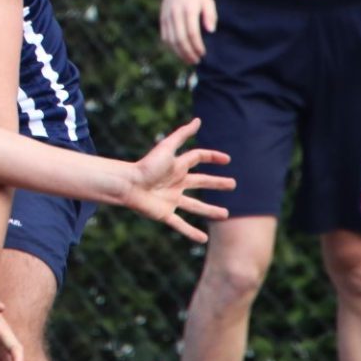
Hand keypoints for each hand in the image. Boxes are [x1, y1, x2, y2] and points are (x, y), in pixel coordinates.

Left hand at [124, 118, 235, 241]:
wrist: (127, 185)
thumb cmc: (146, 166)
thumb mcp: (166, 148)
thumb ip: (182, 135)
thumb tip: (198, 120)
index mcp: (177, 166)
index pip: (198, 158)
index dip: (212, 157)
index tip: (227, 159)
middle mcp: (175, 182)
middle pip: (200, 182)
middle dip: (216, 183)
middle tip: (233, 184)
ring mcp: (171, 199)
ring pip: (195, 206)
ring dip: (210, 211)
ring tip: (225, 215)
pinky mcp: (164, 213)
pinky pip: (181, 225)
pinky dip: (192, 232)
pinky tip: (204, 240)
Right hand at [159, 0, 216, 64]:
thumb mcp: (208, 1)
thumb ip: (210, 16)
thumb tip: (211, 31)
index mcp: (189, 9)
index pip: (192, 33)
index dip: (197, 45)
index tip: (203, 54)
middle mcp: (176, 14)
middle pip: (180, 39)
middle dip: (188, 53)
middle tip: (195, 61)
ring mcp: (167, 17)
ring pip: (171, 40)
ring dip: (179, 53)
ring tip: (188, 60)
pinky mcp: (162, 19)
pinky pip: (165, 37)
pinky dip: (171, 47)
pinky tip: (179, 52)